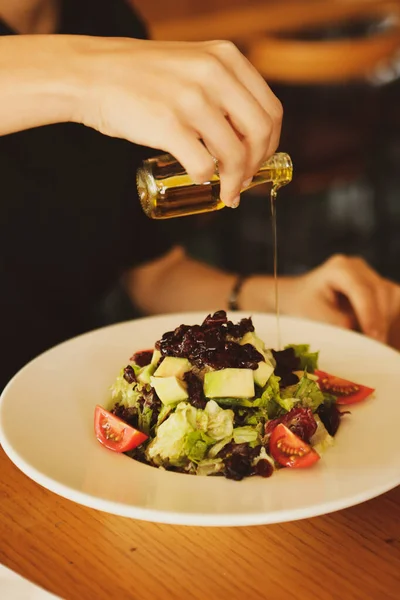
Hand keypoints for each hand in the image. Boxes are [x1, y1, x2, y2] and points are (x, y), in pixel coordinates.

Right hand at [75, 38, 281, 206]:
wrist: (90, 73)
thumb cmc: (140, 76)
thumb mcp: (191, 64)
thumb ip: (221, 89)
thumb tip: (245, 136)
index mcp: (226, 58)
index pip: (271, 109)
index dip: (271, 143)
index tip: (259, 160)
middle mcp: (214, 74)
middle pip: (261, 133)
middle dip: (257, 166)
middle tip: (244, 181)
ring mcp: (191, 99)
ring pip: (235, 155)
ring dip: (235, 182)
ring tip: (226, 192)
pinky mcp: (168, 124)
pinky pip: (203, 165)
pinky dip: (205, 179)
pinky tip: (199, 180)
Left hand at [278, 255, 399, 342]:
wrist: (298, 298)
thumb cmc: (303, 307)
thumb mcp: (315, 317)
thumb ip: (340, 324)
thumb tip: (365, 338)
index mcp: (340, 268)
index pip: (363, 290)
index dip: (371, 315)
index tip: (374, 338)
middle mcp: (359, 267)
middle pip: (383, 293)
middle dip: (383, 322)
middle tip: (379, 349)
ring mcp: (371, 275)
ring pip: (393, 298)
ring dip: (389, 323)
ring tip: (380, 346)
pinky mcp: (379, 288)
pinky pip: (395, 304)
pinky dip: (392, 323)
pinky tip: (387, 340)